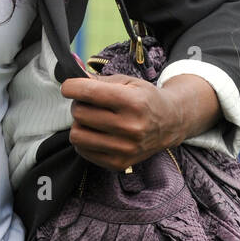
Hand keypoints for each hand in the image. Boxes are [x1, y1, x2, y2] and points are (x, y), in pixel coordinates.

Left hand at [60, 73, 219, 171]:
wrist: (170, 123)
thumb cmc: (145, 99)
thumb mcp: (128, 82)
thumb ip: (99, 80)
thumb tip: (73, 77)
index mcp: (132, 102)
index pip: (89, 92)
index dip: (71, 87)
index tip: (69, 87)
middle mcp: (130, 127)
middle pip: (80, 113)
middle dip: (78, 104)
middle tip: (87, 103)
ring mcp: (124, 148)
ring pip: (77, 135)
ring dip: (79, 124)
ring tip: (91, 119)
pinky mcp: (118, 163)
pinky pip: (82, 150)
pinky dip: (84, 140)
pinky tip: (95, 133)